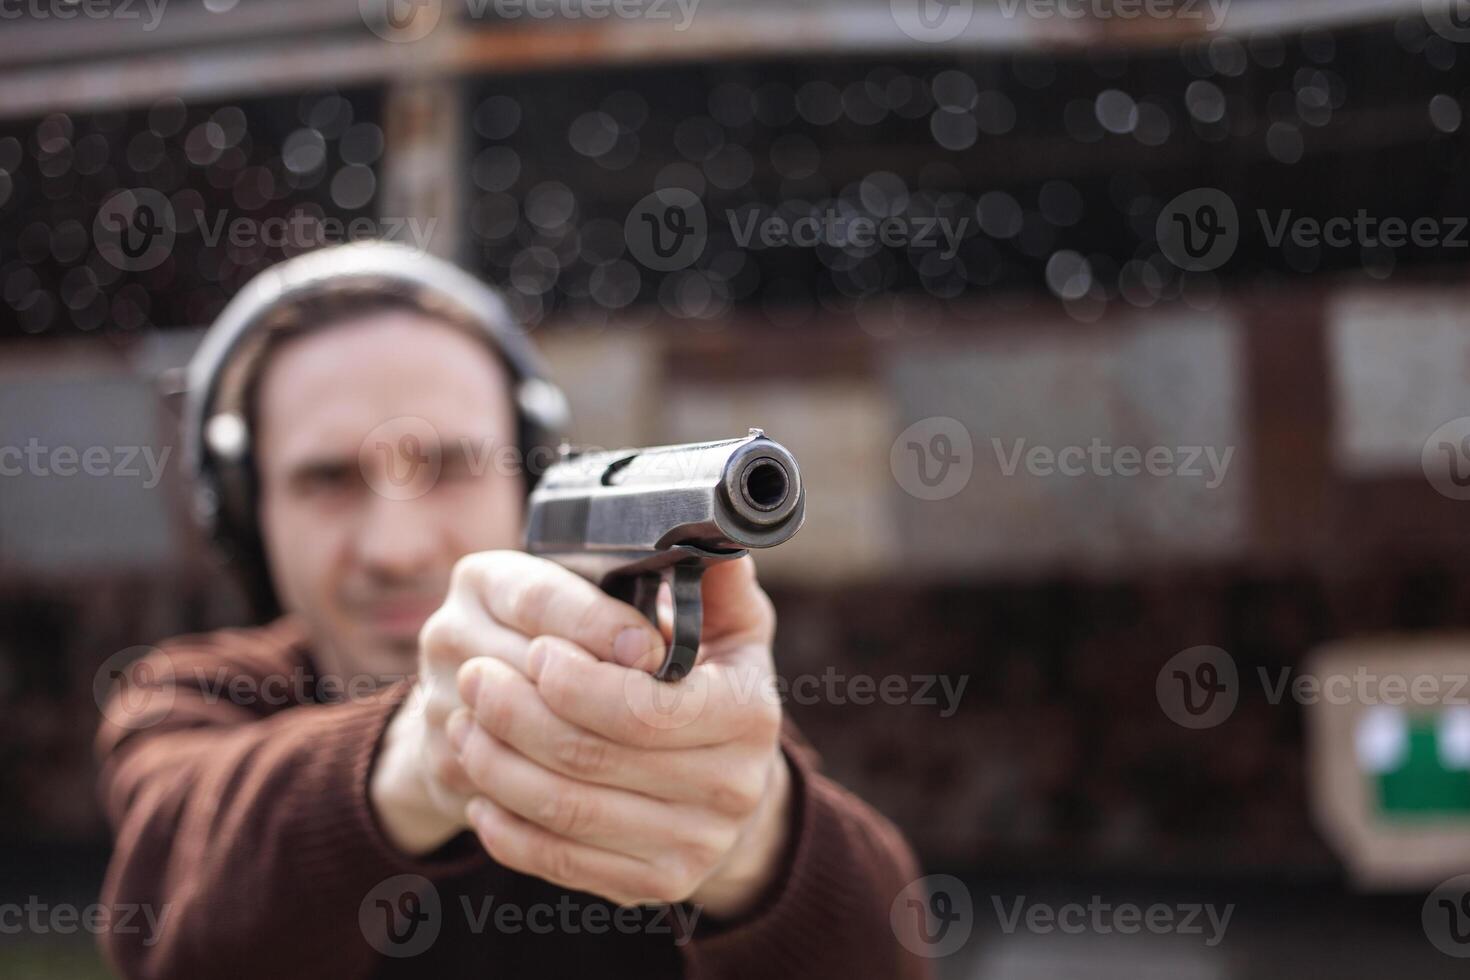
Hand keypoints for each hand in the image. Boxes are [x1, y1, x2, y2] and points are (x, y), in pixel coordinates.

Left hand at [443, 551, 791, 917]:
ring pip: (567, 811)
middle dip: (518, 714)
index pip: (648, 707)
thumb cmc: (710, 682)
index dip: (578, 682)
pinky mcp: (655, 884)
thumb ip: (712, 579)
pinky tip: (479, 792)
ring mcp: (694, 846)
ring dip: (499, 766)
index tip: (533, 648)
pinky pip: (562, 862)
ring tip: (463, 721)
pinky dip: (507, 829)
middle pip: (594, 757)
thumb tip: (701, 536)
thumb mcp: (727, 623)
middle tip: (471, 675)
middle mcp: (730, 788)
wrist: (727, 782)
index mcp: (748, 713)